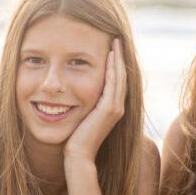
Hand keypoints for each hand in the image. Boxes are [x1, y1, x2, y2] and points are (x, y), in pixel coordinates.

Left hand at [64, 38, 126, 162]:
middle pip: (122, 75)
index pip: (116, 81)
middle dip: (119, 57)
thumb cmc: (75, 139)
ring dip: (118, 59)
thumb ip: (83, 105)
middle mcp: (117, 107)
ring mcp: (116, 108)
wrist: (78, 155)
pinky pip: (114, 84)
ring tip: (115, 42)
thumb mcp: (80, 117)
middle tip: (116, 39)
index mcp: (111, 108)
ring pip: (120, 77)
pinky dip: (113, 69)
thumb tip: (73, 95)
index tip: (110, 47)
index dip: (115, 64)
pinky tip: (110, 56)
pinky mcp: (110, 110)